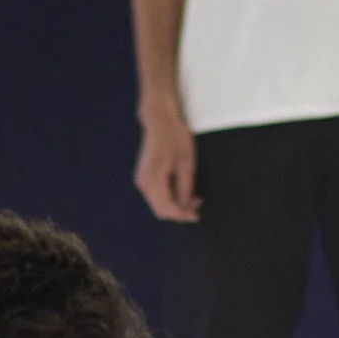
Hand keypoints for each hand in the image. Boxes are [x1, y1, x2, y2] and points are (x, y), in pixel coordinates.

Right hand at [133, 104, 199, 221]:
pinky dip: (169, 198)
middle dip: (179, 211)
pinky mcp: (143, 178)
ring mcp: (141, 181)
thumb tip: (186, 206)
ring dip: (174, 205)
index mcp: (153, 180)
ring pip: (157, 204)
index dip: (182, 215)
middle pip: (160, 210)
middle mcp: (143, 184)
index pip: (167, 208)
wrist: (159, 121)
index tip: (197, 216)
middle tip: (197, 204)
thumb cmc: (175, 138)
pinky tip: (181, 190)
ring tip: (192, 196)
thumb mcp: (186, 163)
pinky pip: (156, 196)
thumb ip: (185, 188)